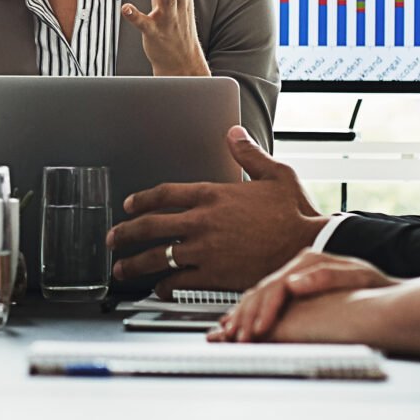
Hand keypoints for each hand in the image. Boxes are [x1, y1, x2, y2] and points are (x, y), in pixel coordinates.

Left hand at [107, 126, 322, 290]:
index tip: (128, 206)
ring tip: (120, 269)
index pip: (164, 193)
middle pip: (150, 225)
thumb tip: (233, 132)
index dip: (141, 199)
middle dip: (124, 233)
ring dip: (134, 263)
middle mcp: (202, 221)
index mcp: (213, 194)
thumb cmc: (296, 212)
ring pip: (157, 256)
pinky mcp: (214, 274)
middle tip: (111, 239)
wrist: (308, 246)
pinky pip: (178, 280)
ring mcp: (205, 249)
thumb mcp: (275, 174)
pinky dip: (164, 284)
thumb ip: (248, 154)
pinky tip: (157, 287)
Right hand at [213, 251, 396, 342]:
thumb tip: (292, 283)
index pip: (277, 288)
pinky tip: (235, 323)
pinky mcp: (293, 290)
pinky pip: (263, 301)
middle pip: (261, 292)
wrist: (389, 291)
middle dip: (246, 317)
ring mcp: (294, 278)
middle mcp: (297, 269)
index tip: (257, 331)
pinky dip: (247, 313)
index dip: (264, 311)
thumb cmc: (378, 287)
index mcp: (308, 263)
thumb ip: (326, 278)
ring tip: (226, 335)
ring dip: (242, 317)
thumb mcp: (359, 278)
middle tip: (235, 339)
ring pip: (257, 296)